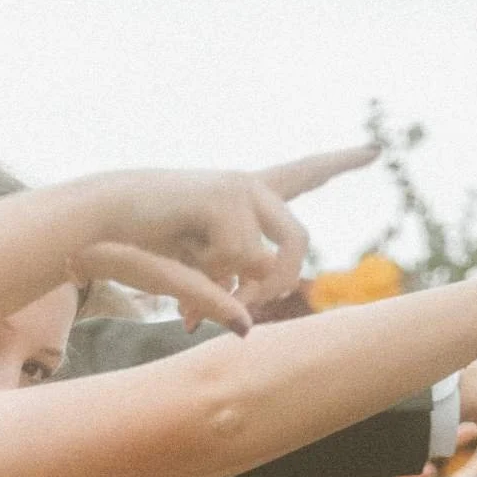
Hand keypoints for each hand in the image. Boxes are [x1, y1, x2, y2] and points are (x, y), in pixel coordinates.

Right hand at [82, 148, 375, 331]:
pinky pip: (243, 258)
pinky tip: (186, 254)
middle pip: (300, 243)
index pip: (302, 176)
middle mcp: (249, 185)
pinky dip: (216, 272)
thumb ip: (225, 291)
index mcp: (245, 198)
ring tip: (198, 281)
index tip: (374, 150)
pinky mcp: (227, 195)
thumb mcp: (194, 276)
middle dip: (279, 284)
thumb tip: (246, 326)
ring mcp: (240, 187)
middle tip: (247, 309)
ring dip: (239, 284)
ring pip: (269, 258)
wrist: (101, 224)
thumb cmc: (141, 248)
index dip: (338, 164)